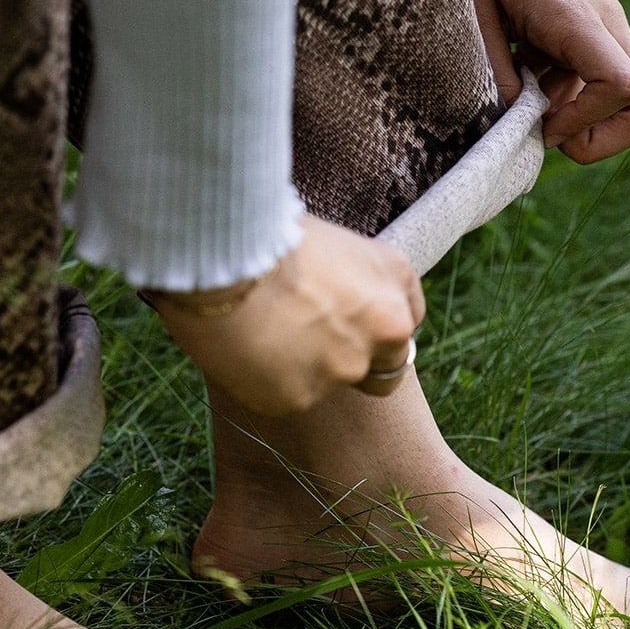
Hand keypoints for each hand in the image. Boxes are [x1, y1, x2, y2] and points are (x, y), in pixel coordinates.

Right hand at [152, 217, 422, 416]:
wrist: (222, 258)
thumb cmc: (264, 231)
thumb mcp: (325, 239)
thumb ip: (346, 276)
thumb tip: (330, 291)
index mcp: (393, 277)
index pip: (407, 323)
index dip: (377, 328)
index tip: (352, 325)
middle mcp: (383, 328)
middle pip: (386, 371)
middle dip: (356, 363)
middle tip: (312, 346)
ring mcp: (344, 368)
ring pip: (329, 385)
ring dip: (302, 371)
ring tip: (259, 337)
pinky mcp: (302, 398)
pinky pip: (285, 397)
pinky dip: (266, 383)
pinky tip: (241, 352)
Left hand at [455, 0, 629, 163]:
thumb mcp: (471, 7)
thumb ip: (490, 69)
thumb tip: (508, 124)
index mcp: (577, 17)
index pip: (624, 89)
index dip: (587, 125)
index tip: (540, 123)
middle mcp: (606, 25)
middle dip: (601, 139)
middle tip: (545, 128)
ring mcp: (606, 27)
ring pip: (629, 100)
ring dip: (581, 116)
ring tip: (526, 90)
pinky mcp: (595, 28)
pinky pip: (603, 80)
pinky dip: (570, 94)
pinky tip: (527, 68)